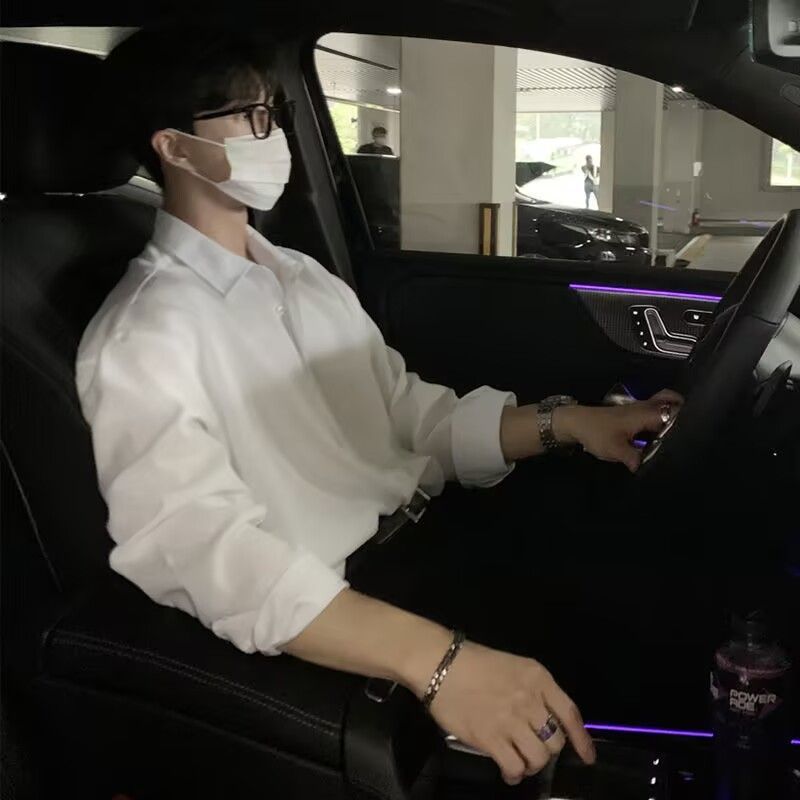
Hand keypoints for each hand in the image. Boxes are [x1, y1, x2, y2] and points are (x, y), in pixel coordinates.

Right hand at [422, 642, 595, 784]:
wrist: (441, 664)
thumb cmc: (475, 663)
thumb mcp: (514, 667)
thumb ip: (533, 691)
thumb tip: (544, 721)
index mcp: (538, 678)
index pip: (570, 714)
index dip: (582, 740)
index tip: (587, 757)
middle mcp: (530, 700)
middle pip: (556, 741)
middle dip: (547, 750)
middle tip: (533, 749)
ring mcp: (511, 720)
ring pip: (539, 758)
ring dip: (531, 765)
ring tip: (519, 761)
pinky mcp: (491, 738)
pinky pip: (515, 767)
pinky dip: (514, 774)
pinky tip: (508, 771)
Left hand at [554, 390, 683, 471]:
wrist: (575, 423)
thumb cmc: (596, 433)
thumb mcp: (616, 451)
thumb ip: (636, 459)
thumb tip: (648, 468)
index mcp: (646, 414)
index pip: (675, 412)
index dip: (688, 420)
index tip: (696, 434)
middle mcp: (645, 407)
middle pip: (671, 401)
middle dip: (684, 411)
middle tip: (690, 431)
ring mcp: (637, 408)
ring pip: (662, 404)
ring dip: (671, 413)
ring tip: (679, 435)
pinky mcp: (630, 413)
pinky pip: (652, 410)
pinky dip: (660, 417)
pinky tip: (660, 436)